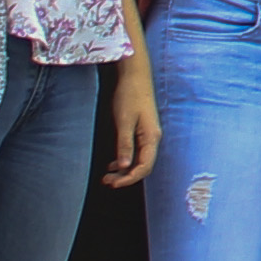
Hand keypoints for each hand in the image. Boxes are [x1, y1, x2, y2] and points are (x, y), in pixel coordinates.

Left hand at [101, 60, 159, 186]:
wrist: (135, 76)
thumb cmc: (129, 96)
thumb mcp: (124, 121)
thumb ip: (125, 145)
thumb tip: (124, 167)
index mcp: (151, 137)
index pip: (144, 167)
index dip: (129, 179)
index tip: (113, 184)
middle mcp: (153, 138)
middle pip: (143, 166)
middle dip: (126, 177)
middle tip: (107, 181)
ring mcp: (149, 135)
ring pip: (140, 160)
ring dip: (125, 170)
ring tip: (108, 175)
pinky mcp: (143, 130)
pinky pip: (137, 152)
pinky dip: (126, 160)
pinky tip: (114, 163)